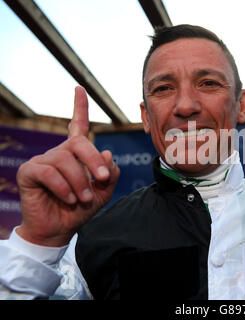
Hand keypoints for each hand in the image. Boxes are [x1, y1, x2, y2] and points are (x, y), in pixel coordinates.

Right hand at [16, 87, 119, 246]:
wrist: (59, 229)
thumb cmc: (80, 208)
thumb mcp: (103, 191)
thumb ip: (109, 172)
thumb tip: (106, 152)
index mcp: (75, 155)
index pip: (77, 126)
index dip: (79, 107)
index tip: (80, 89)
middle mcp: (58, 153)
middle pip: (78, 142)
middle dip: (93, 161)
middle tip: (101, 180)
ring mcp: (42, 161)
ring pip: (65, 160)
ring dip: (79, 181)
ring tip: (82, 198)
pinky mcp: (29, 172)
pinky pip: (49, 172)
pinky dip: (63, 187)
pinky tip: (68, 198)